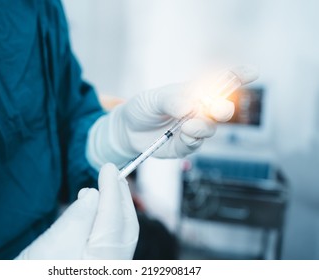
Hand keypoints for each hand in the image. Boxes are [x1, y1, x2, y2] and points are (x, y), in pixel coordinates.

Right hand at [15, 163, 138, 259]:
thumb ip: (78, 217)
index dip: (112, 189)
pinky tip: (100, 211)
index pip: (114, 217)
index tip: (109, 168)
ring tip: (108, 187)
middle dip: (121, 197)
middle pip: (126, 226)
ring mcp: (110, 268)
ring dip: (116, 207)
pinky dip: (109, 221)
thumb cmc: (35, 274)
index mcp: (103, 261)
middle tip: (113, 174)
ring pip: (122, 233)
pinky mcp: (102, 267)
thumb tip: (94, 194)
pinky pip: (113, 241)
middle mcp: (113, 266)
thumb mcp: (53, 244)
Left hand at [87, 66, 257, 167]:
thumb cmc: (142, 108)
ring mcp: (192, 128)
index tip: (252, 72)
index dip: (237, 77)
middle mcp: (197, 110)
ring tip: (189, 125)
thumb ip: (171, 100)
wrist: (126, 130)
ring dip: (203, 126)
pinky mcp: (185, 145)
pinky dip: (192, 139)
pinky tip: (184, 134)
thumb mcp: (153, 98)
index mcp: (192, 92)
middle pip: (220, 108)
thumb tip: (190, 105)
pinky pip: (195, 144)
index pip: (219, 83)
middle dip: (222, 108)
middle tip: (219, 110)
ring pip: (209, 128)